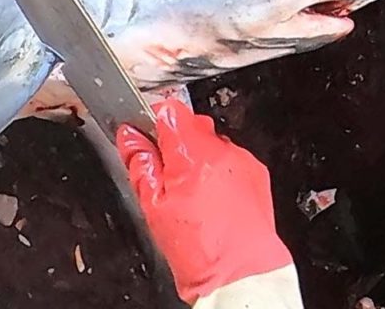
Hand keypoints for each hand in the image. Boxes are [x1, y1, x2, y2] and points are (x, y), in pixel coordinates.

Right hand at [116, 99, 292, 304]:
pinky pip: (229, 160)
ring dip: (197, 159)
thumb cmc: (199, 248)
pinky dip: (218, 173)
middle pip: (190, 126)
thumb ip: (140, 164)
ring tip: (192, 196)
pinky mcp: (255, 173)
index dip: (153, 121)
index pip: (169, 110)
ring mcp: (241, 161)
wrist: (240, 274)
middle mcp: (221, 150)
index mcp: (192, 154)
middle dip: (175, 145)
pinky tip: (212, 201)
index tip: (146, 138)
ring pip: (210, 144)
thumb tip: (129, 137)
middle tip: (166, 178)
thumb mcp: (153, 207)